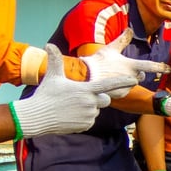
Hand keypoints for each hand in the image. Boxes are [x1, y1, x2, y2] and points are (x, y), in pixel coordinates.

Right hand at [13, 44, 136, 137]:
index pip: (109, 84)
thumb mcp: (53, 77)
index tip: (134, 80)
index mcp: (86, 89)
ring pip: (96, 110)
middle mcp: (90, 102)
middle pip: (105, 99)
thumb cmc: (46, 95)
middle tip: (80, 97)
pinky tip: (70, 116)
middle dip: (98, 98)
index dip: (122, 82)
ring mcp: (89, 115)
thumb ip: (55, 60)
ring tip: (71, 107)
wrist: (37, 116)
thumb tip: (48, 44)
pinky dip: (83, 118)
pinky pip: (90, 120)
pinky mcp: (86, 125)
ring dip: (88, 108)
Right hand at [80, 28, 169, 97]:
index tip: (169, 69)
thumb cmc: (98, 61)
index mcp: (131, 65)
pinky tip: (112, 83)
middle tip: (121, 69)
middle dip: (135, 72)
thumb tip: (129, 28)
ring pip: (132, 83)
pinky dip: (120, 87)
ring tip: (114, 75)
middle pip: (140, 75)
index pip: (150, 66)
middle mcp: (131, 77)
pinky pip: (125, 90)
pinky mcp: (121, 94)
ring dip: (127, 80)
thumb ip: (123, 39)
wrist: (86, 76)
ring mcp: (127, 86)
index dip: (160, 67)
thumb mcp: (111, 48)